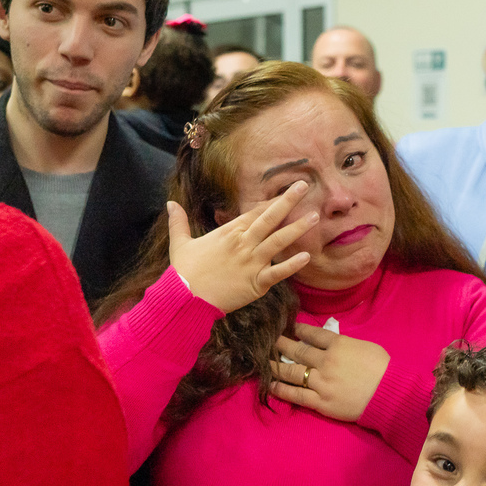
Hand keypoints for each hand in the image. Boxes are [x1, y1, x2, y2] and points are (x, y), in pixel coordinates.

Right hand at [168, 181, 316, 312]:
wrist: (186, 299)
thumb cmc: (184, 271)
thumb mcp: (180, 242)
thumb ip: (178, 221)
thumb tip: (171, 202)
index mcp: (228, 233)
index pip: (255, 212)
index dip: (272, 201)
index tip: (287, 190)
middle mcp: (243, 243)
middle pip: (270, 219)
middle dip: (288, 201)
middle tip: (305, 187)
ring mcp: (252, 262)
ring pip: (279, 241)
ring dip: (297, 228)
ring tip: (315, 217)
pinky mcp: (256, 282)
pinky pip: (278, 272)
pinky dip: (292, 265)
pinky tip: (307, 256)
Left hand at [268, 322, 389, 420]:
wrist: (389, 394)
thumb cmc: (382, 368)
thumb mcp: (365, 346)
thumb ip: (345, 343)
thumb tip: (330, 341)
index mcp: (338, 345)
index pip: (313, 334)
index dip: (299, 329)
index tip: (291, 327)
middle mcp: (325, 361)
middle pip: (297, 350)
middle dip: (281, 344)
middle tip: (270, 341)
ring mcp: (321, 382)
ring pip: (292, 372)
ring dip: (276, 366)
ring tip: (265, 362)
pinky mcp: (320, 402)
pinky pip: (296, 394)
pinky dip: (281, 389)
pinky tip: (271, 385)